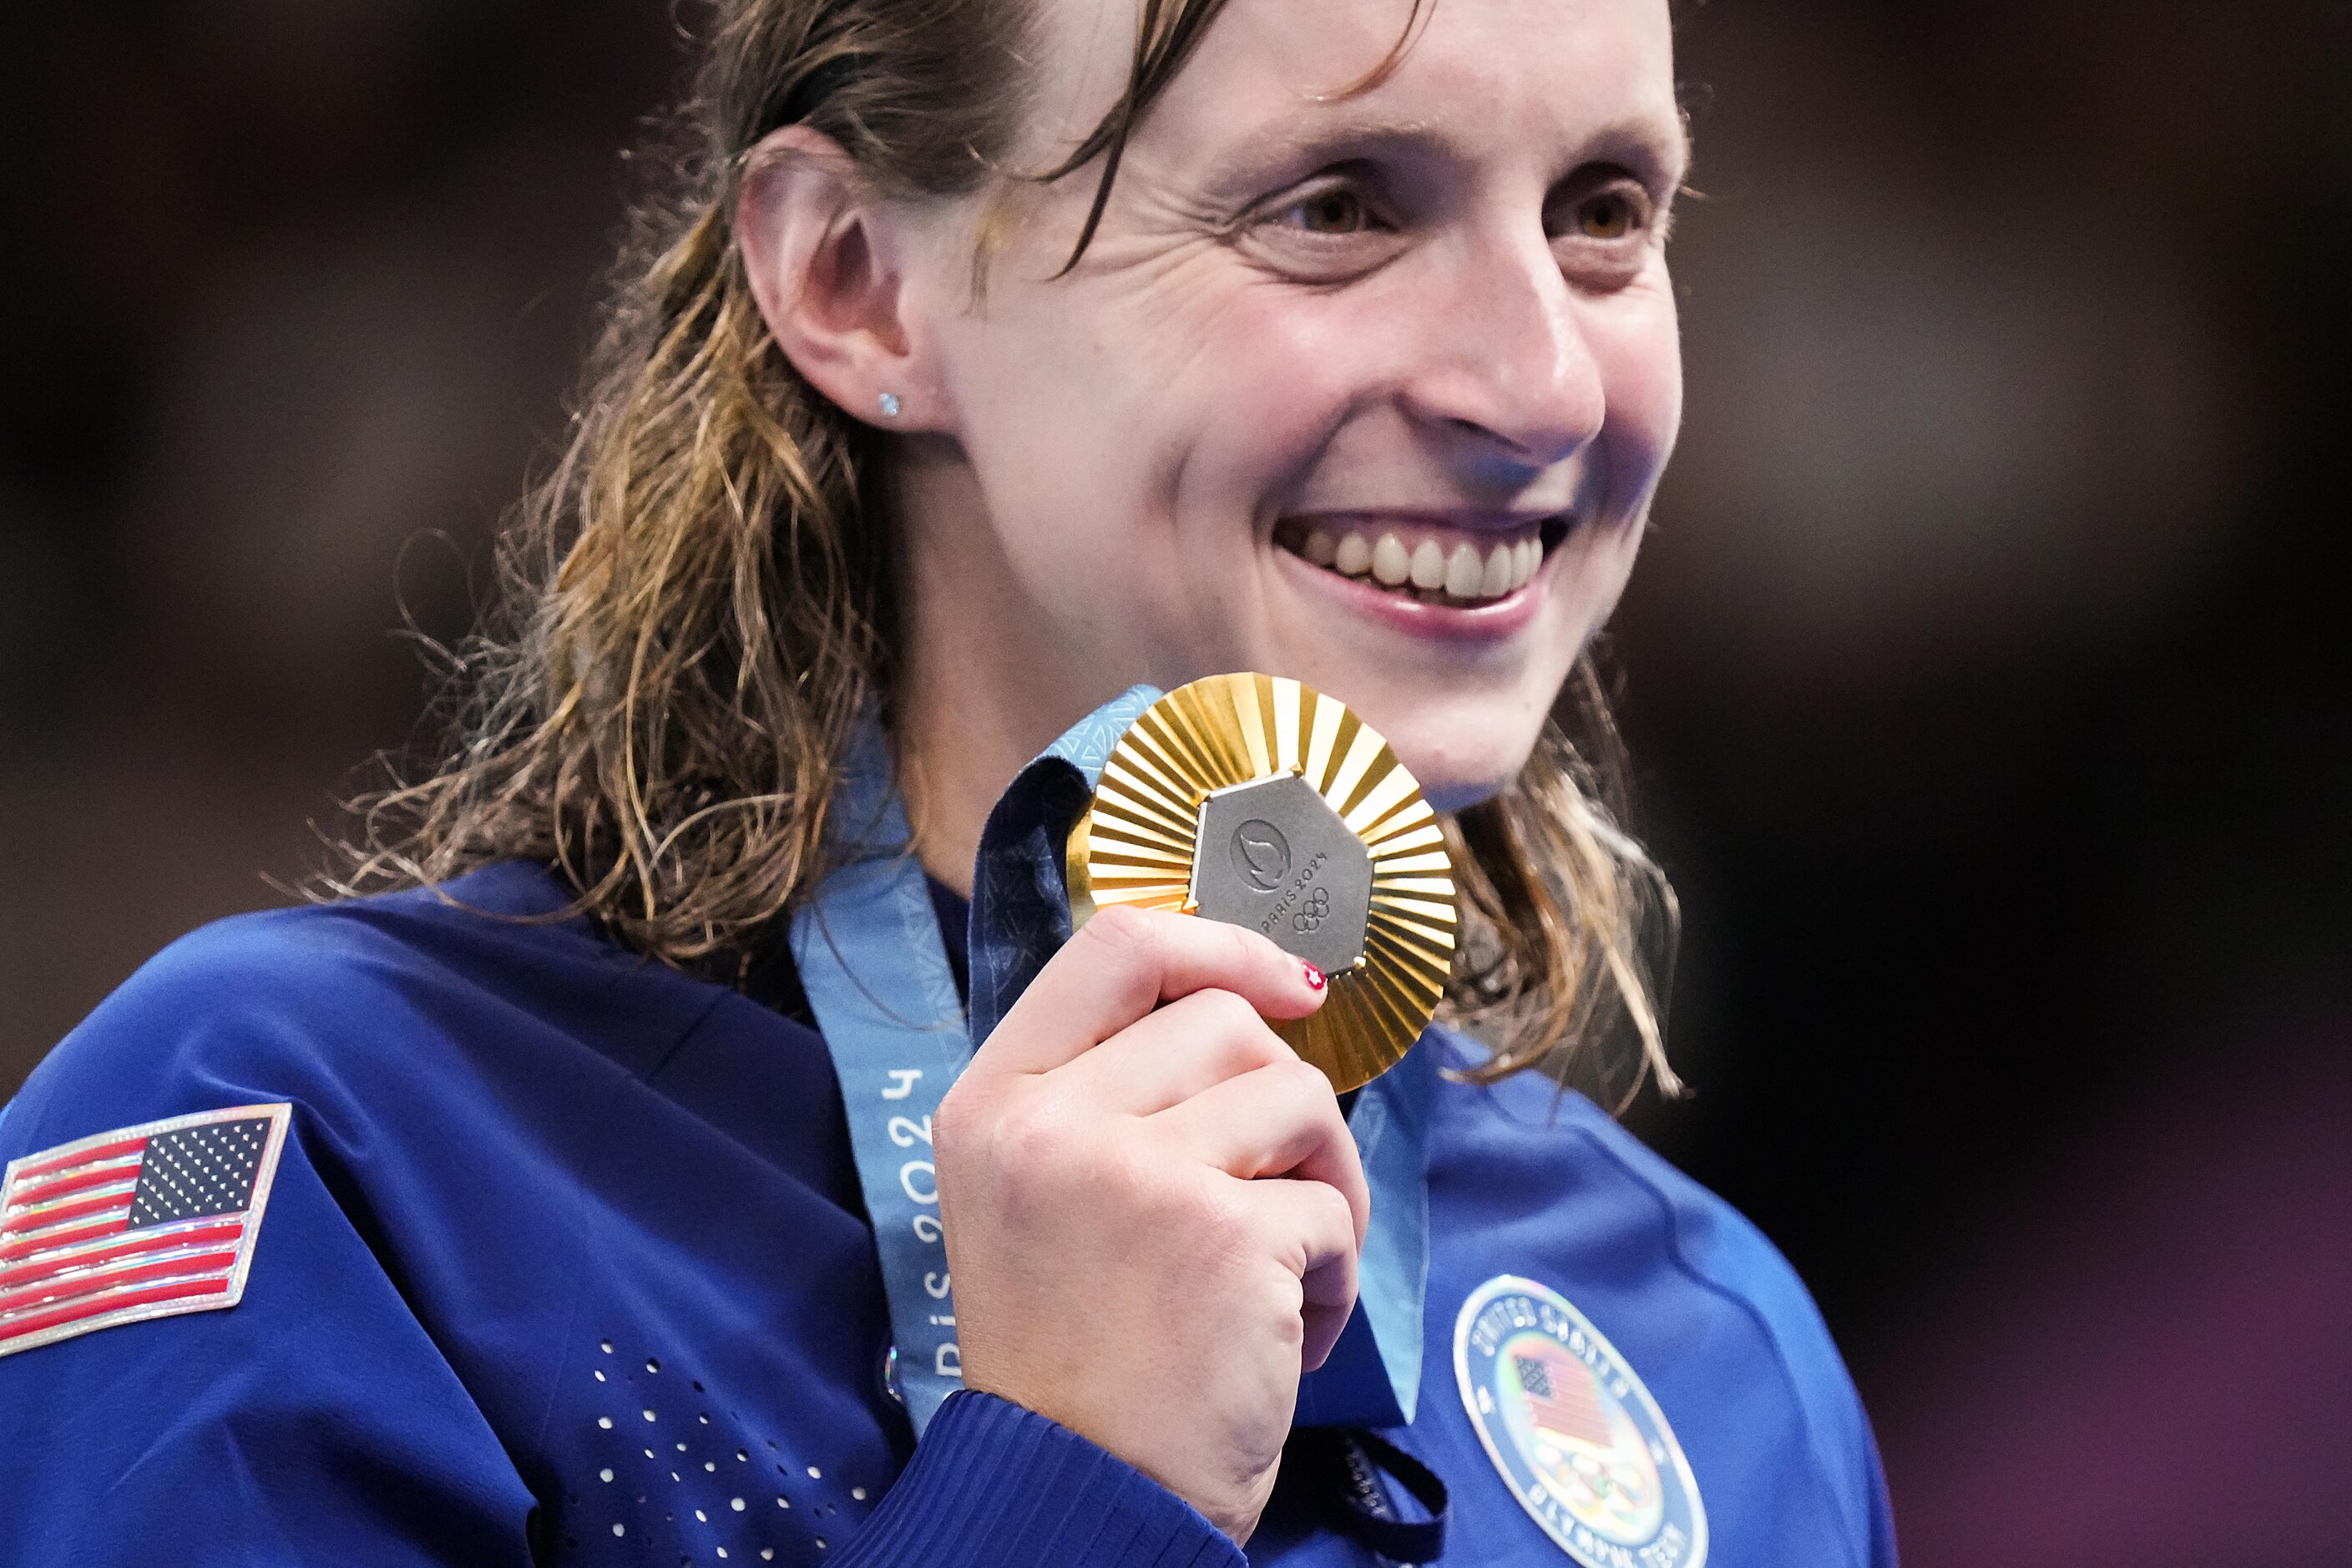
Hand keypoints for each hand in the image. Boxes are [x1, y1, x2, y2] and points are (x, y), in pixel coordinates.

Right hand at [934, 906, 1365, 1543]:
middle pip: (1223, 1019)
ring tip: (1289, 1266)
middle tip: (1279, 1187)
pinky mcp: (1222, 1238)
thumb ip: (1107, 1092)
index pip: (1116, 944)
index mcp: (993, 1102)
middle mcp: (1049, 1125)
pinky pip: (1328, 1208)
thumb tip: (1250, 994)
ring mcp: (1135, 1176)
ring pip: (1296, 1098)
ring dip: (1324, 1182)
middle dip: (1283, 1095)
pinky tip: (1288, 1336)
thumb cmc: (1074, 1358)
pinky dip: (1334, 1273)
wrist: (1076, 1502)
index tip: (1288, 980)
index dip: (1220, 940)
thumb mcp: (1038, 1195)